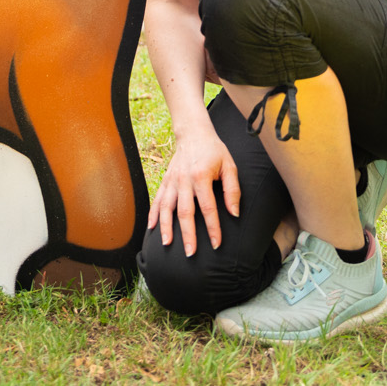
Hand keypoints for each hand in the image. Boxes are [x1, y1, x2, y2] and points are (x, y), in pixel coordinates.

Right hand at [147, 126, 239, 256]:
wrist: (193, 133)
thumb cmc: (214, 151)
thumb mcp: (229, 166)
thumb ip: (232, 190)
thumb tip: (234, 213)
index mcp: (201, 177)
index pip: (208, 208)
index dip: (212, 228)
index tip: (216, 244)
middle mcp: (183, 180)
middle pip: (185, 212)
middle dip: (187, 234)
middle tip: (190, 253)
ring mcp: (172, 181)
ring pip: (166, 207)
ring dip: (166, 227)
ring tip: (167, 244)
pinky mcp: (165, 180)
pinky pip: (157, 199)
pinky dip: (153, 214)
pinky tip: (152, 228)